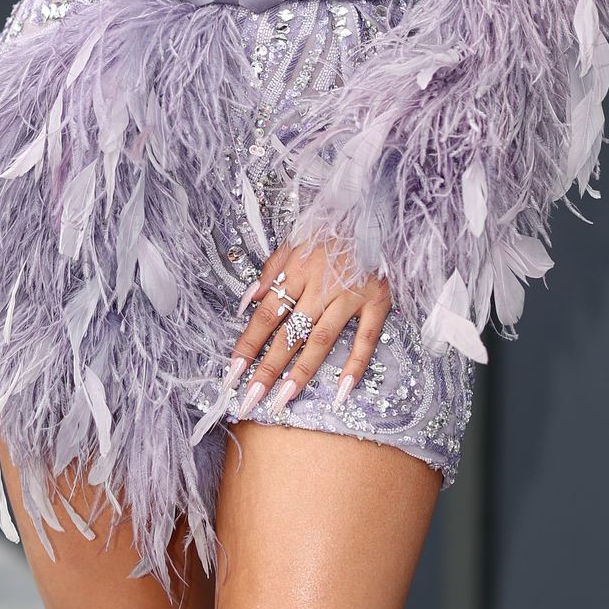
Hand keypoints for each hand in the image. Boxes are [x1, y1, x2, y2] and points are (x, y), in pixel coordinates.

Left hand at [223, 239, 390, 419]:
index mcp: (297, 269)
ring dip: (301, 371)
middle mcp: (319, 285)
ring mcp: (349, 294)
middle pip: (288, 333)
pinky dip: (355, 363)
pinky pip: (366, 336)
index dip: (248, 344)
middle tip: (251, 398)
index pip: (266, 314)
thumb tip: (246, 300)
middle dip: (267, 368)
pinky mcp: (376, 300)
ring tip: (283, 399)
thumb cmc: (332, 226)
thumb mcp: (295, 238)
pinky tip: (343, 390)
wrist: (374, 209)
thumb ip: (271, 269)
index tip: (232, 373)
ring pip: (321, 339)